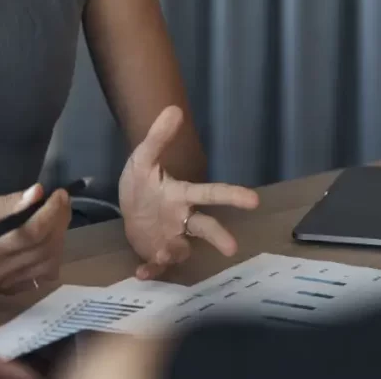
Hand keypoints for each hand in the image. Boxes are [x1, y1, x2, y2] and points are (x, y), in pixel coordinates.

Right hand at [0, 183, 70, 292]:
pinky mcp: (7, 289)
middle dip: (60, 221)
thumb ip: (4, 204)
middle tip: (59, 202)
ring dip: (58, 239)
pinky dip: (51, 256)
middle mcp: (2, 271)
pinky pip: (40, 276)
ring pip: (48, 264)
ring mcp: (6, 283)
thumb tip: (36, 193)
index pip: (34, 232)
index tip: (58, 194)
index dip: (53, 212)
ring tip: (54, 218)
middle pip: (46, 248)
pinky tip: (45, 240)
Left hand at [119, 106, 259, 279]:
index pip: (209, 194)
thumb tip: (173, 108)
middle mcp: (182, 219)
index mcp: (182, 195)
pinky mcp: (154, 253)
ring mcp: (169, 238)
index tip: (253, 200)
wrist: (127, 203)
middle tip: (232, 247)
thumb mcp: (144, 156)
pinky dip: (151, 271)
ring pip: (181, 248)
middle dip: (218, 236)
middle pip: (204, 227)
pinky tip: (142, 273)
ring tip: (165, 253)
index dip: (231, 196)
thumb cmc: (143, 181)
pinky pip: (156, 266)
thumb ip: (158, 137)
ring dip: (176, 252)